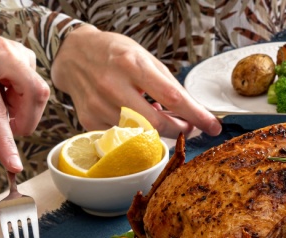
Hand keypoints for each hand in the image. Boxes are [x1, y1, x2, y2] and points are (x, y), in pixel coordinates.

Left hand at [0, 13, 49, 173]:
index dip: (5, 141)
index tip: (14, 165)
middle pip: (33, 95)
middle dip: (26, 120)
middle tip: (6, 127)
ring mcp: (14, 49)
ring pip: (38, 91)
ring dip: (21, 107)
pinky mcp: (22, 52)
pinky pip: (33, 82)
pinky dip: (21, 95)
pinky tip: (1, 88)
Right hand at [51, 26, 220, 137]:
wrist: (73, 54)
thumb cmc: (114, 54)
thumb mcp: (145, 58)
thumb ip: (168, 84)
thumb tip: (193, 112)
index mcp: (132, 65)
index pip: (172, 97)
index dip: (196, 115)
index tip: (212, 127)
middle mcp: (113, 85)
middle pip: (156, 122)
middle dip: (179, 129)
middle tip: (188, 127)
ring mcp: (99, 105)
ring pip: (140, 133)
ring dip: (158, 131)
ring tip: (159, 117)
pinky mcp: (89, 120)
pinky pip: (122, 136)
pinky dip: (134, 131)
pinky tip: (134, 117)